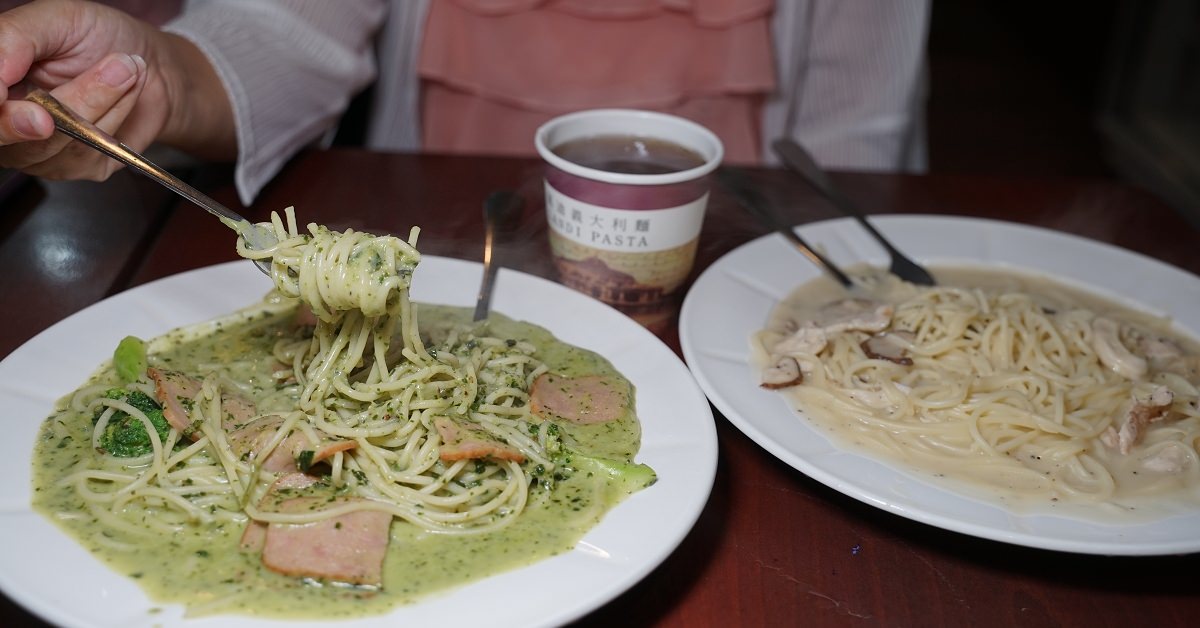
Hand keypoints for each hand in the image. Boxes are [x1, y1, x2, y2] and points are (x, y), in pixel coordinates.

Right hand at [0, 0, 232, 180]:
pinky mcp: (78, 166)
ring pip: (51, 145)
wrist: (149, 63)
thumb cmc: (97, 37)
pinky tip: (128, 91)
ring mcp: (39, 150)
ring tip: (124, 68)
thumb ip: (15, 38)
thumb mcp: (55, 19)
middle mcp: (7, 120)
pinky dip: (114, 116)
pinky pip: (87, 153)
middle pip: (5, 135)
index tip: (1, 96)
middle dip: (28, 122)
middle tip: (45, 115)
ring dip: (94, 104)